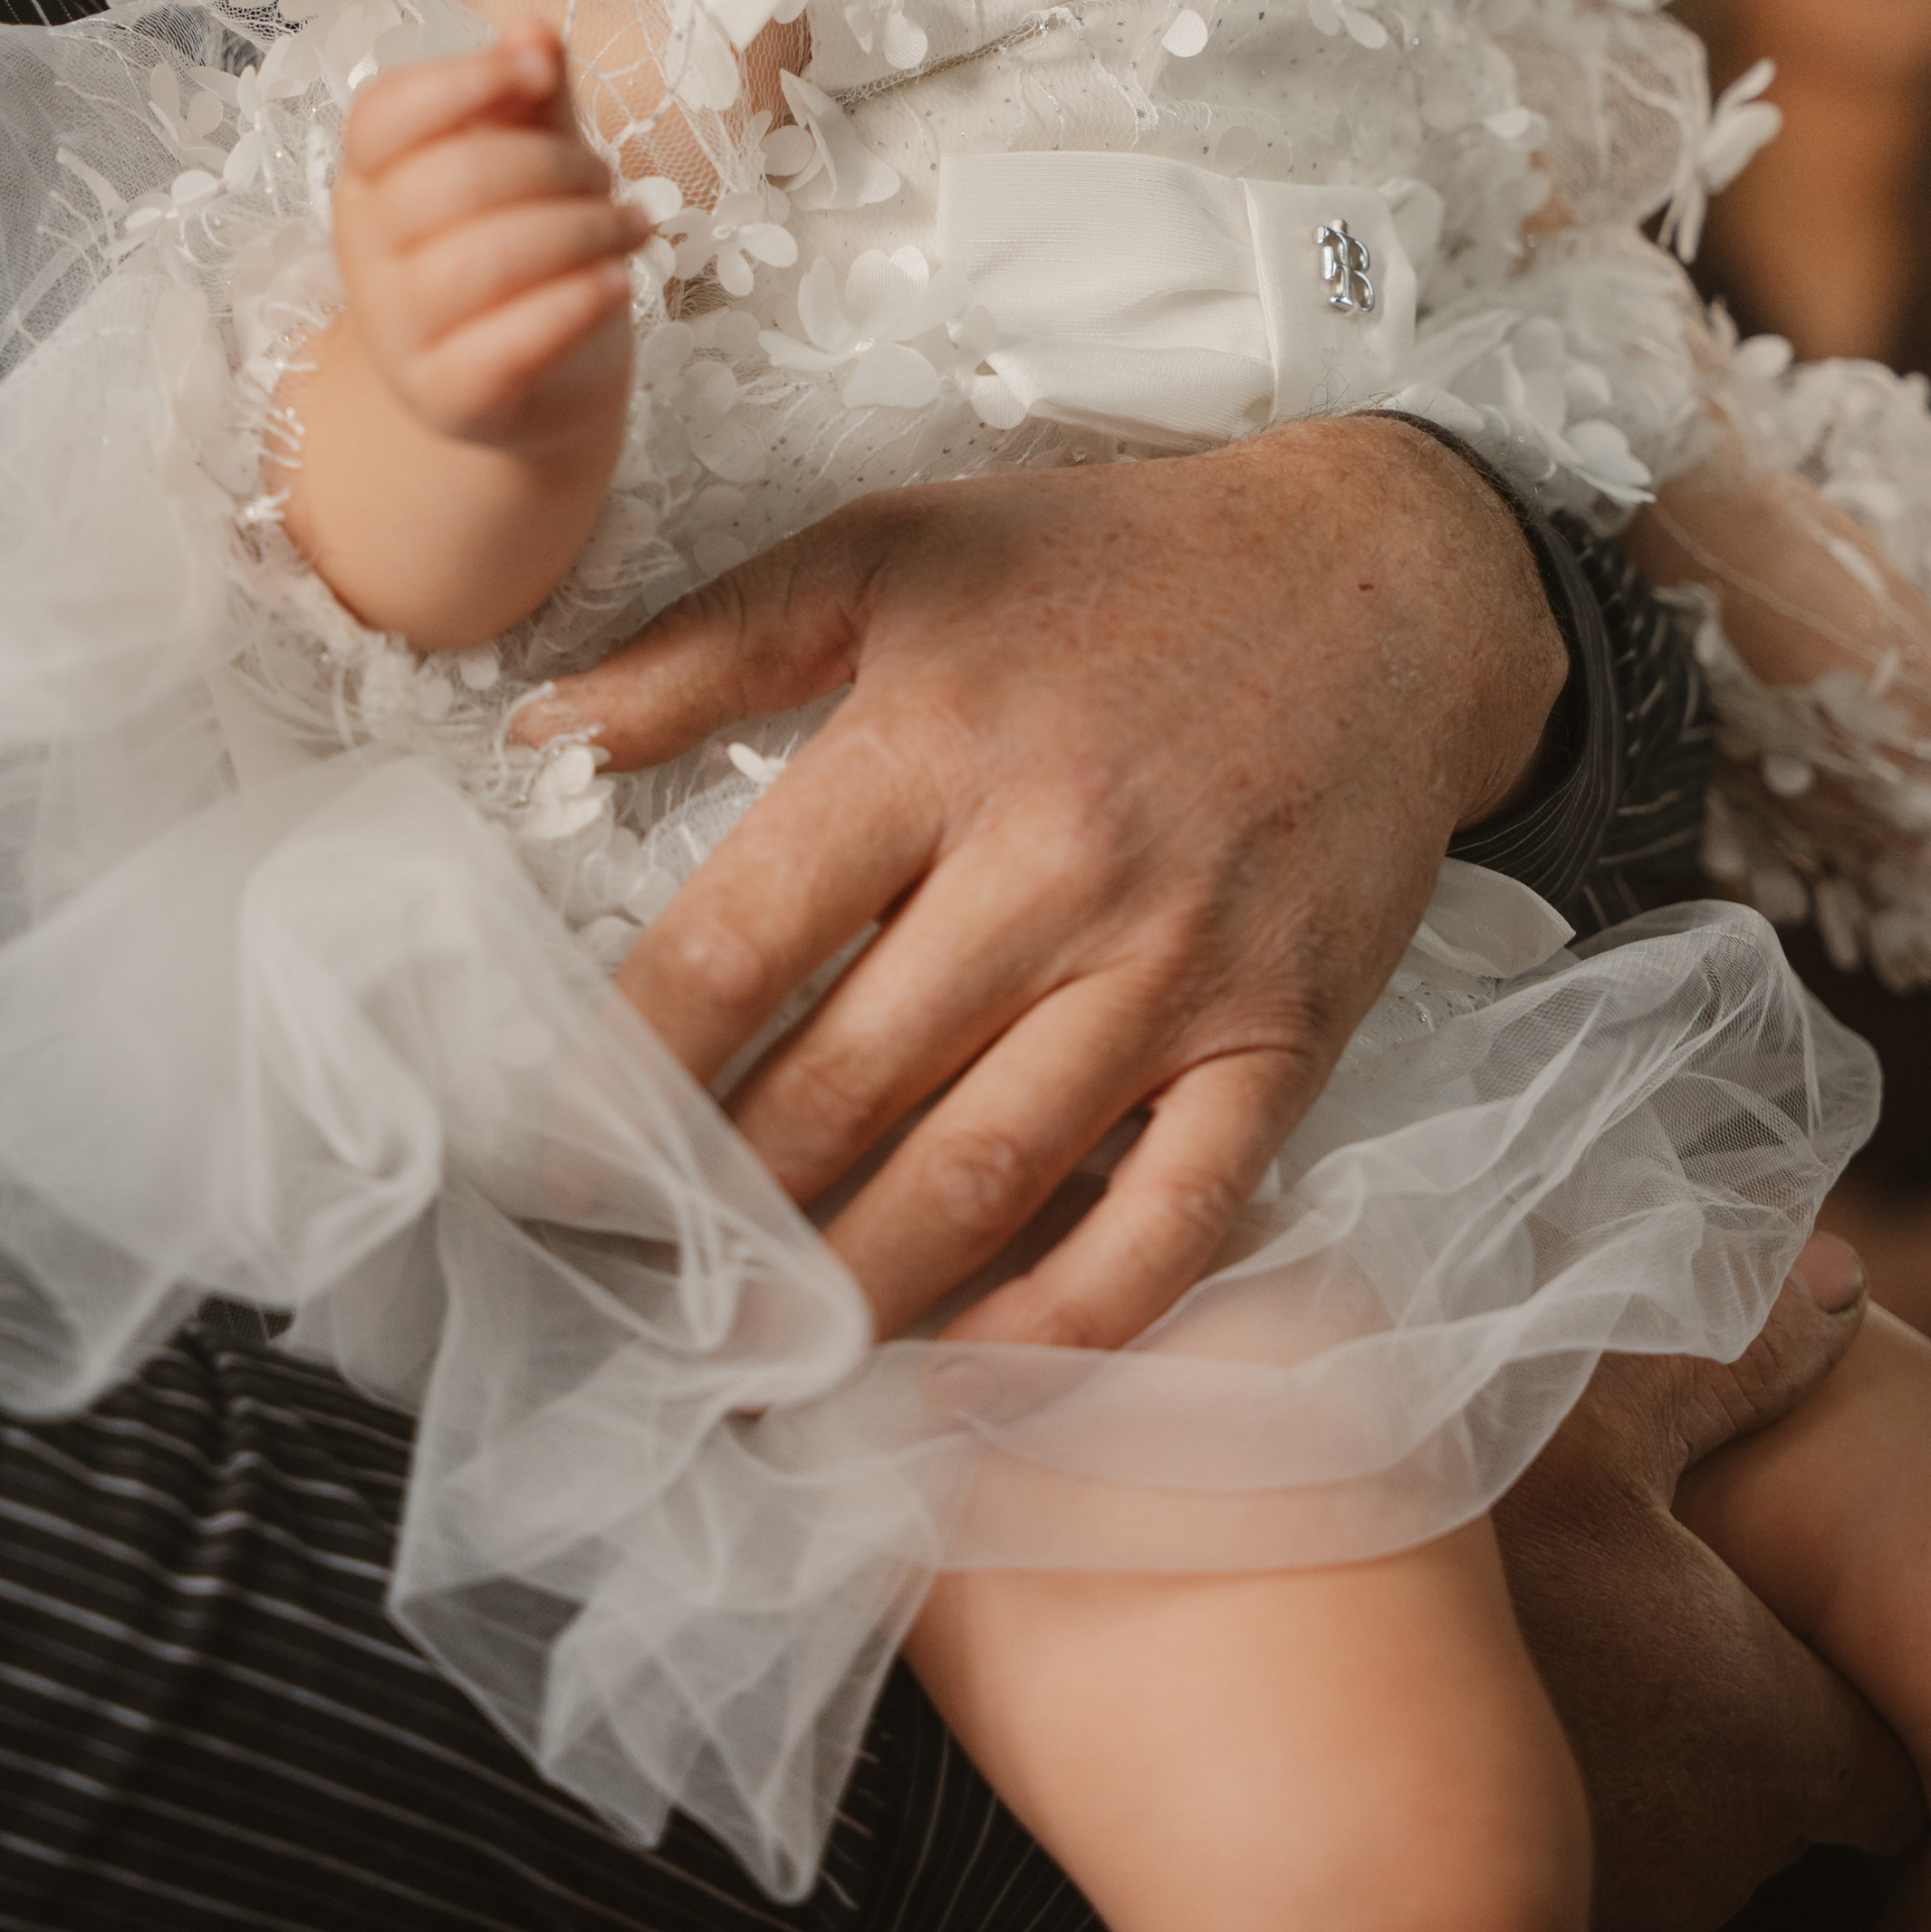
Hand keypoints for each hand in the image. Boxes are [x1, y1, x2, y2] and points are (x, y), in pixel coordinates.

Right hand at [333, 25, 643, 456]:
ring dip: (583, 230)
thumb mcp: (531, 164)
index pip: (385, 113)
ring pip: (487, 259)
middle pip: (454, 179)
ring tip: (631, 228)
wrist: (538, 386)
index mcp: (371, 178)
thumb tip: (532, 29)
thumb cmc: (530, 256)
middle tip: (606, 180)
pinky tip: (620, 281)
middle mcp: (366, 252)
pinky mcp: (448, 397)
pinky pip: (511, 342)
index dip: (465, 81)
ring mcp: (398, 332)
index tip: (541, 69)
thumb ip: (530, 99)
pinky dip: (577, 302)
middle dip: (556, 166)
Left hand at [517, 415, 1563, 1341]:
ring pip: (981, 1178)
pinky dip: (1066, 1324)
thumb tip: (545, 728)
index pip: (734, 948)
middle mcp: (1052, 863)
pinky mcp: (1280, 1039)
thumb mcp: (899, 549)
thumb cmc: (1120, 569)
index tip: (549, 1162)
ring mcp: (1175, 965)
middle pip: (840, 1090)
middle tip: (633, 1296)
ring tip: (761, 1368)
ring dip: (853, 1293)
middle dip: (716, 1216)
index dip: (619, 1076)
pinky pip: (1171, 1221)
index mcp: (934, 740)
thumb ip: (710, 641)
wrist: (1385, 586)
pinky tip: (968, 1382)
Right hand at [1495, 1235, 1924, 1931]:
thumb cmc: (1494, 1563)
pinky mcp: (1534, 1914)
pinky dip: (1539, 1777)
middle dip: (1711, 1705)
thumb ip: (1739, 1357)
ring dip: (1621, 1740)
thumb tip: (1841, 1272)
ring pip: (1660, 1819)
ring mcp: (1630, 1900)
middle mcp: (1727, 1854)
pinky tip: (1474, 1693)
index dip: (1837, 1697)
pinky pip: (1570, 1841)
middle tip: (1623, 1592)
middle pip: (1761, 1788)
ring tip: (1539, 1629)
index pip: (1876, 1770)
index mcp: (1781, 1739)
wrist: (1295, 1692)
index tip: (1769, 1626)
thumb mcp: (1614, 1420)